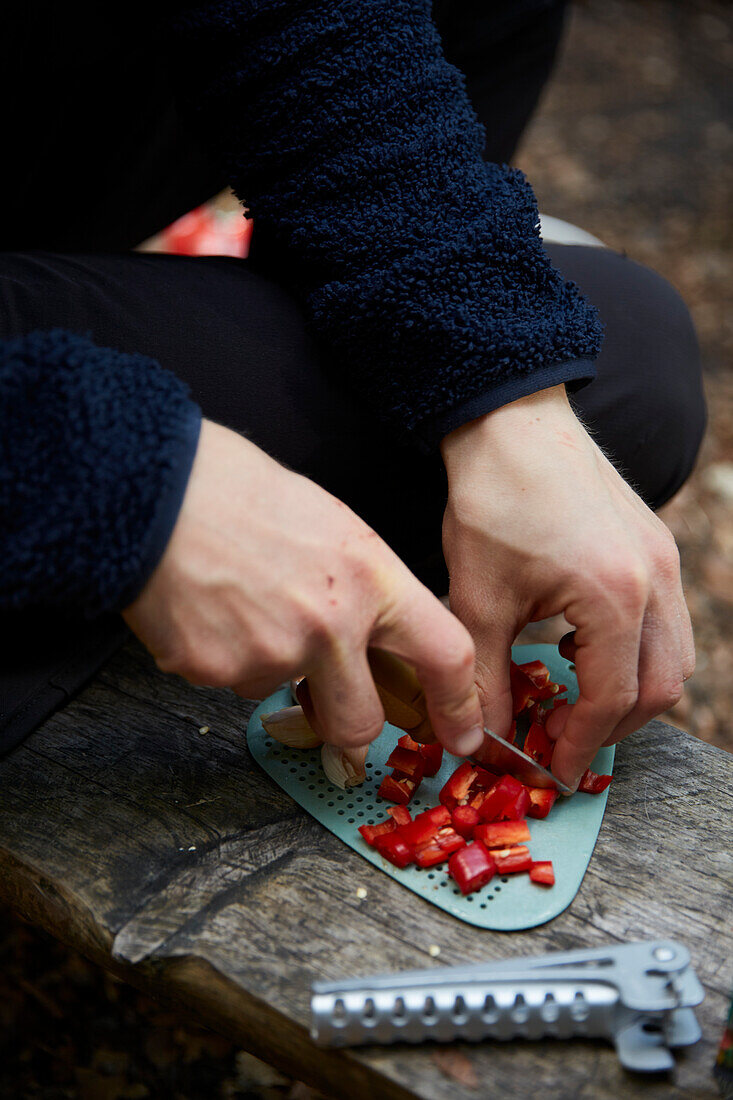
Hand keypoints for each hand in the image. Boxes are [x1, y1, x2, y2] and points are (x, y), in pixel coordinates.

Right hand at [123, 420, 483, 752]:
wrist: (155, 487)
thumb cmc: (239, 490)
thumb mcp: (332, 525)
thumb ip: (363, 588)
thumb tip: (374, 635)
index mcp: (370, 579)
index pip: (444, 654)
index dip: (458, 705)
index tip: (461, 732)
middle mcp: (329, 626)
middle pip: (360, 722)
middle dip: (347, 721)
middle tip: (328, 698)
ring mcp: (270, 654)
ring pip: (281, 692)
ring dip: (270, 666)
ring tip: (241, 602)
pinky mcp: (214, 671)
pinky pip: (230, 683)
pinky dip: (223, 656)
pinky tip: (210, 608)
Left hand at [440, 385, 693, 789]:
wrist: (513, 421)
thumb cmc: (493, 501)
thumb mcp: (478, 599)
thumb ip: (486, 677)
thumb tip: (485, 737)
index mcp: (615, 599)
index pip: (609, 701)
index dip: (578, 746)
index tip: (548, 770)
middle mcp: (656, 583)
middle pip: (659, 689)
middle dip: (611, 728)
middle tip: (560, 741)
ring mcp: (664, 561)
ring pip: (673, 658)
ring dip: (628, 693)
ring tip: (571, 701)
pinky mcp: (656, 545)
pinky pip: (665, 622)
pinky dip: (634, 653)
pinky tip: (581, 648)